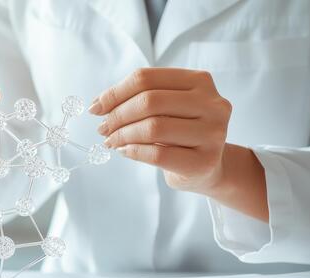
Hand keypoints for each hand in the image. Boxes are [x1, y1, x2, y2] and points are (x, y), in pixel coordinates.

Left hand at [90, 68, 232, 194]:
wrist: (206, 167)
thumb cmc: (179, 133)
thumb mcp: (164, 108)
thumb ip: (137, 98)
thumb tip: (99, 104)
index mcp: (200, 81)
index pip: (146, 78)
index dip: (115, 92)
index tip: (97, 108)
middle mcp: (212, 104)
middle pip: (149, 101)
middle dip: (118, 115)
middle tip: (103, 128)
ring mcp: (213, 133)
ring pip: (153, 128)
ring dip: (123, 135)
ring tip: (111, 141)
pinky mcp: (204, 162)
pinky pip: (158, 155)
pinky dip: (134, 152)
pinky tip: (125, 151)